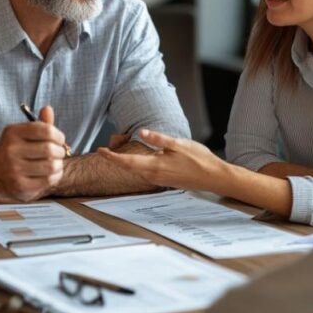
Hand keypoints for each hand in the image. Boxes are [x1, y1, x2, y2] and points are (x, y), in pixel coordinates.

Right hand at [0, 106, 66, 201]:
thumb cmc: (14, 151)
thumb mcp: (22, 134)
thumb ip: (38, 124)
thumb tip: (48, 109)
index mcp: (12, 133)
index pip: (45, 130)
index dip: (58, 135)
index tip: (60, 139)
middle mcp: (11, 151)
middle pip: (49, 149)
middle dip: (60, 150)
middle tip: (60, 152)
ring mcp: (14, 170)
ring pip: (51, 166)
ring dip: (59, 164)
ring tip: (56, 162)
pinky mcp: (21, 186)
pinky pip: (48, 180)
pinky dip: (56, 175)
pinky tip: (52, 173)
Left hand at [98, 129, 228, 191]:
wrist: (212, 177)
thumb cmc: (198, 160)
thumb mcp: (178, 144)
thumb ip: (158, 139)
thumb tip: (141, 132)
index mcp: (154, 166)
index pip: (127, 162)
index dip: (111, 157)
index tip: (100, 151)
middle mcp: (153, 175)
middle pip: (128, 168)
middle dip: (115, 160)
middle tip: (103, 151)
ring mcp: (158, 180)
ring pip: (135, 172)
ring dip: (124, 164)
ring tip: (115, 154)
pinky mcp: (164, 181)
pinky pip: (144, 174)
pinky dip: (135, 168)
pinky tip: (135, 162)